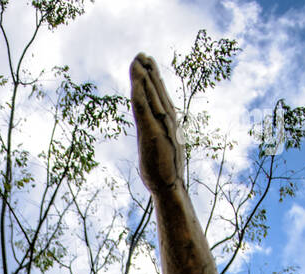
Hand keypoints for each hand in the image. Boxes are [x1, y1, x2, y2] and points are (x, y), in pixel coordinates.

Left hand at [130, 53, 184, 193]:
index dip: (152, 81)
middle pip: (156, 91)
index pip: (158, 97)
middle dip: (149, 72)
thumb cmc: (162, 173)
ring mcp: (161, 125)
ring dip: (144, 77)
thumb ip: (156, 136)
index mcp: (167, 123)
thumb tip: (152, 134)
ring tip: (139, 60)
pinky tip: (135, 82)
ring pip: (152, 96)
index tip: (146, 66)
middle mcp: (166, 120)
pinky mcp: (153, 133)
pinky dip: (140, 94)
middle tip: (142, 55)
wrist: (169, 187)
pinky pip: (145, 109)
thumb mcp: (159, 149)